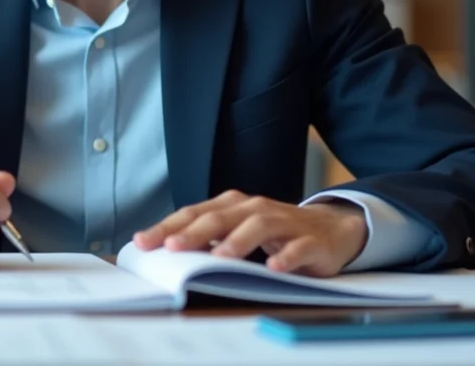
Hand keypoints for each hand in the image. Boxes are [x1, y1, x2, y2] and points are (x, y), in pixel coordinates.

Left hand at [132, 190, 366, 276]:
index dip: (168, 227)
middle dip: (194, 232)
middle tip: (171, 247)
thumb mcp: (238, 231)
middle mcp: (255, 208)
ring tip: (220, 257)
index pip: (195, 214)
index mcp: (233, 206)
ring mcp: (284, 223)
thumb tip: (165, 251)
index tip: (142, 242)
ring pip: (258, 226)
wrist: (331, 229)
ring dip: (238, 241)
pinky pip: (297, 248)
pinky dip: (286, 257)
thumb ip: (208, 238)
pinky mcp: (310, 241)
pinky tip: (274, 267)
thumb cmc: (274, 232)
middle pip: (221, 217)